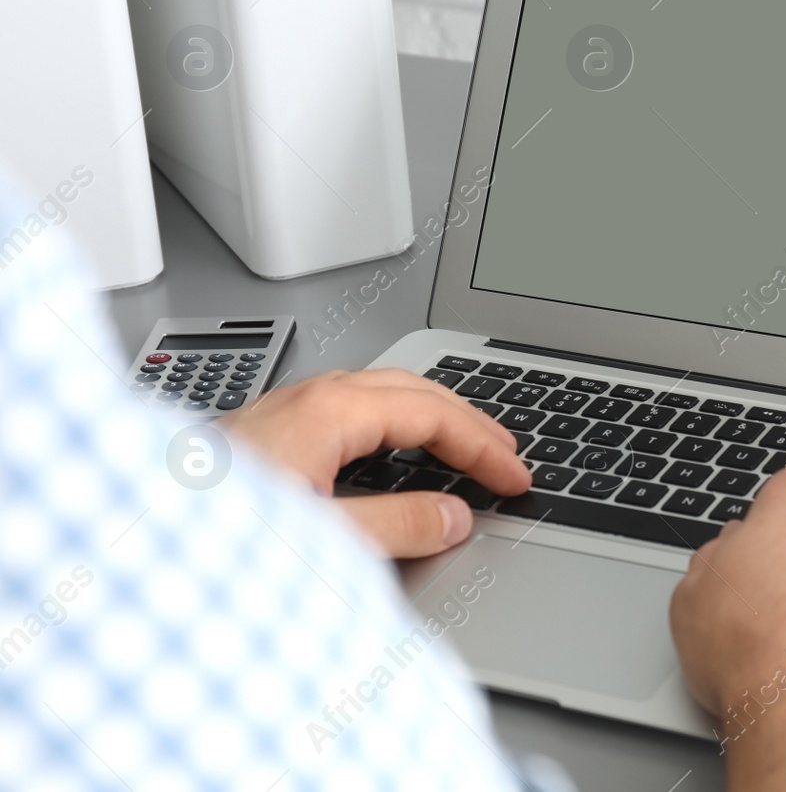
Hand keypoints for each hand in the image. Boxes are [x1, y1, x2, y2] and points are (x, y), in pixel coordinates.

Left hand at [223, 369, 529, 557]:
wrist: (124, 532)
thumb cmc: (204, 530)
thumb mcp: (319, 538)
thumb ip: (395, 526)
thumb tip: (453, 517)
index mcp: (328, 412)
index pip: (433, 412)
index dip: (484, 445)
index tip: (517, 479)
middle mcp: (307, 399)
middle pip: (413, 390)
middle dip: (468, 421)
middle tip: (508, 456)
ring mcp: (285, 411)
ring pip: (381, 395)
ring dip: (433, 419)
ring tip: (467, 450)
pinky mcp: (268, 433)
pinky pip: (352, 412)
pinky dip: (396, 427)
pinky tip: (397, 455)